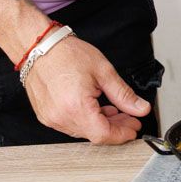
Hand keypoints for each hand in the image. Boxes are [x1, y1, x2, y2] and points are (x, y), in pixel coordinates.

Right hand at [22, 35, 150, 142]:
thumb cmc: (67, 54)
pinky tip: (96, 108)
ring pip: (83, 131)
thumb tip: (141, 108)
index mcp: (76, 107)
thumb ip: (124, 95)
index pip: (104, 134)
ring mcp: (51, 118)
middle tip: (130, 117)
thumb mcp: (104, 72)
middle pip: (94, 134)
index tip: (134, 127)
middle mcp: (60, 117)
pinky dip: (87, 120)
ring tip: (114, 109)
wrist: (40, 47)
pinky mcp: (46, 116)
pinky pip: (71, 125)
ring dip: (101, 124)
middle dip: (116, 128)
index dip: (122, 134)